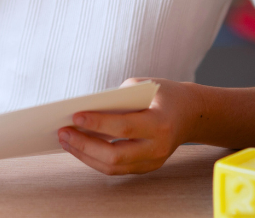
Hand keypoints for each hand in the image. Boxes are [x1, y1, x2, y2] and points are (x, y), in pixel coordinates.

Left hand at [58, 78, 195, 175]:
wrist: (191, 113)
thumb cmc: (163, 95)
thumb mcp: (143, 86)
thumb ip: (117, 99)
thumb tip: (84, 112)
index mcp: (160, 123)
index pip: (124, 127)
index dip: (98, 124)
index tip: (75, 116)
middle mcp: (158, 147)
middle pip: (116, 155)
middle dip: (85, 145)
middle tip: (63, 133)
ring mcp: (153, 161)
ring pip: (113, 167)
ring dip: (85, 155)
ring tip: (66, 141)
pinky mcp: (147, 167)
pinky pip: (117, 168)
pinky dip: (96, 159)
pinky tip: (79, 147)